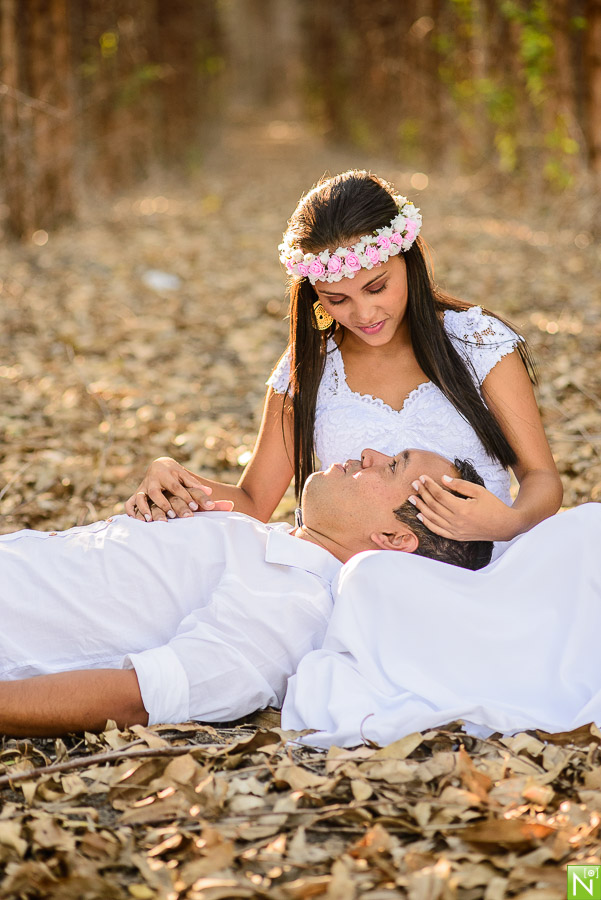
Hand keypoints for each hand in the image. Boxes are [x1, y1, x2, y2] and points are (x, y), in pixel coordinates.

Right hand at [125, 457, 231, 520]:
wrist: (158, 465)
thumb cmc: (175, 473)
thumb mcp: (184, 476)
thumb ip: (195, 484)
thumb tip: (210, 492)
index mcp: (165, 473)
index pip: (176, 487)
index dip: (186, 497)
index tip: (195, 508)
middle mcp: (152, 480)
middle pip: (155, 492)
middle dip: (164, 504)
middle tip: (172, 515)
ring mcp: (143, 487)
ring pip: (140, 497)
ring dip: (145, 509)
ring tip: (151, 520)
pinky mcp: (137, 494)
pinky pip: (130, 502)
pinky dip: (131, 510)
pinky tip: (137, 519)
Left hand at [408, 474, 522, 542]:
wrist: (504, 526)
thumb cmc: (493, 506)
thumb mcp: (479, 491)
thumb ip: (459, 485)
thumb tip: (442, 479)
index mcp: (462, 508)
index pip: (439, 495)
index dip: (429, 485)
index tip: (422, 477)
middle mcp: (456, 521)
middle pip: (433, 505)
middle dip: (422, 493)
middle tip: (414, 484)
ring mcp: (455, 531)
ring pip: (432, 518)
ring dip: (420, 507)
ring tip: (412, 498)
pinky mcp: (456, 536)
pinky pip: (437, 530)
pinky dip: (427, 523)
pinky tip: (420, 515)